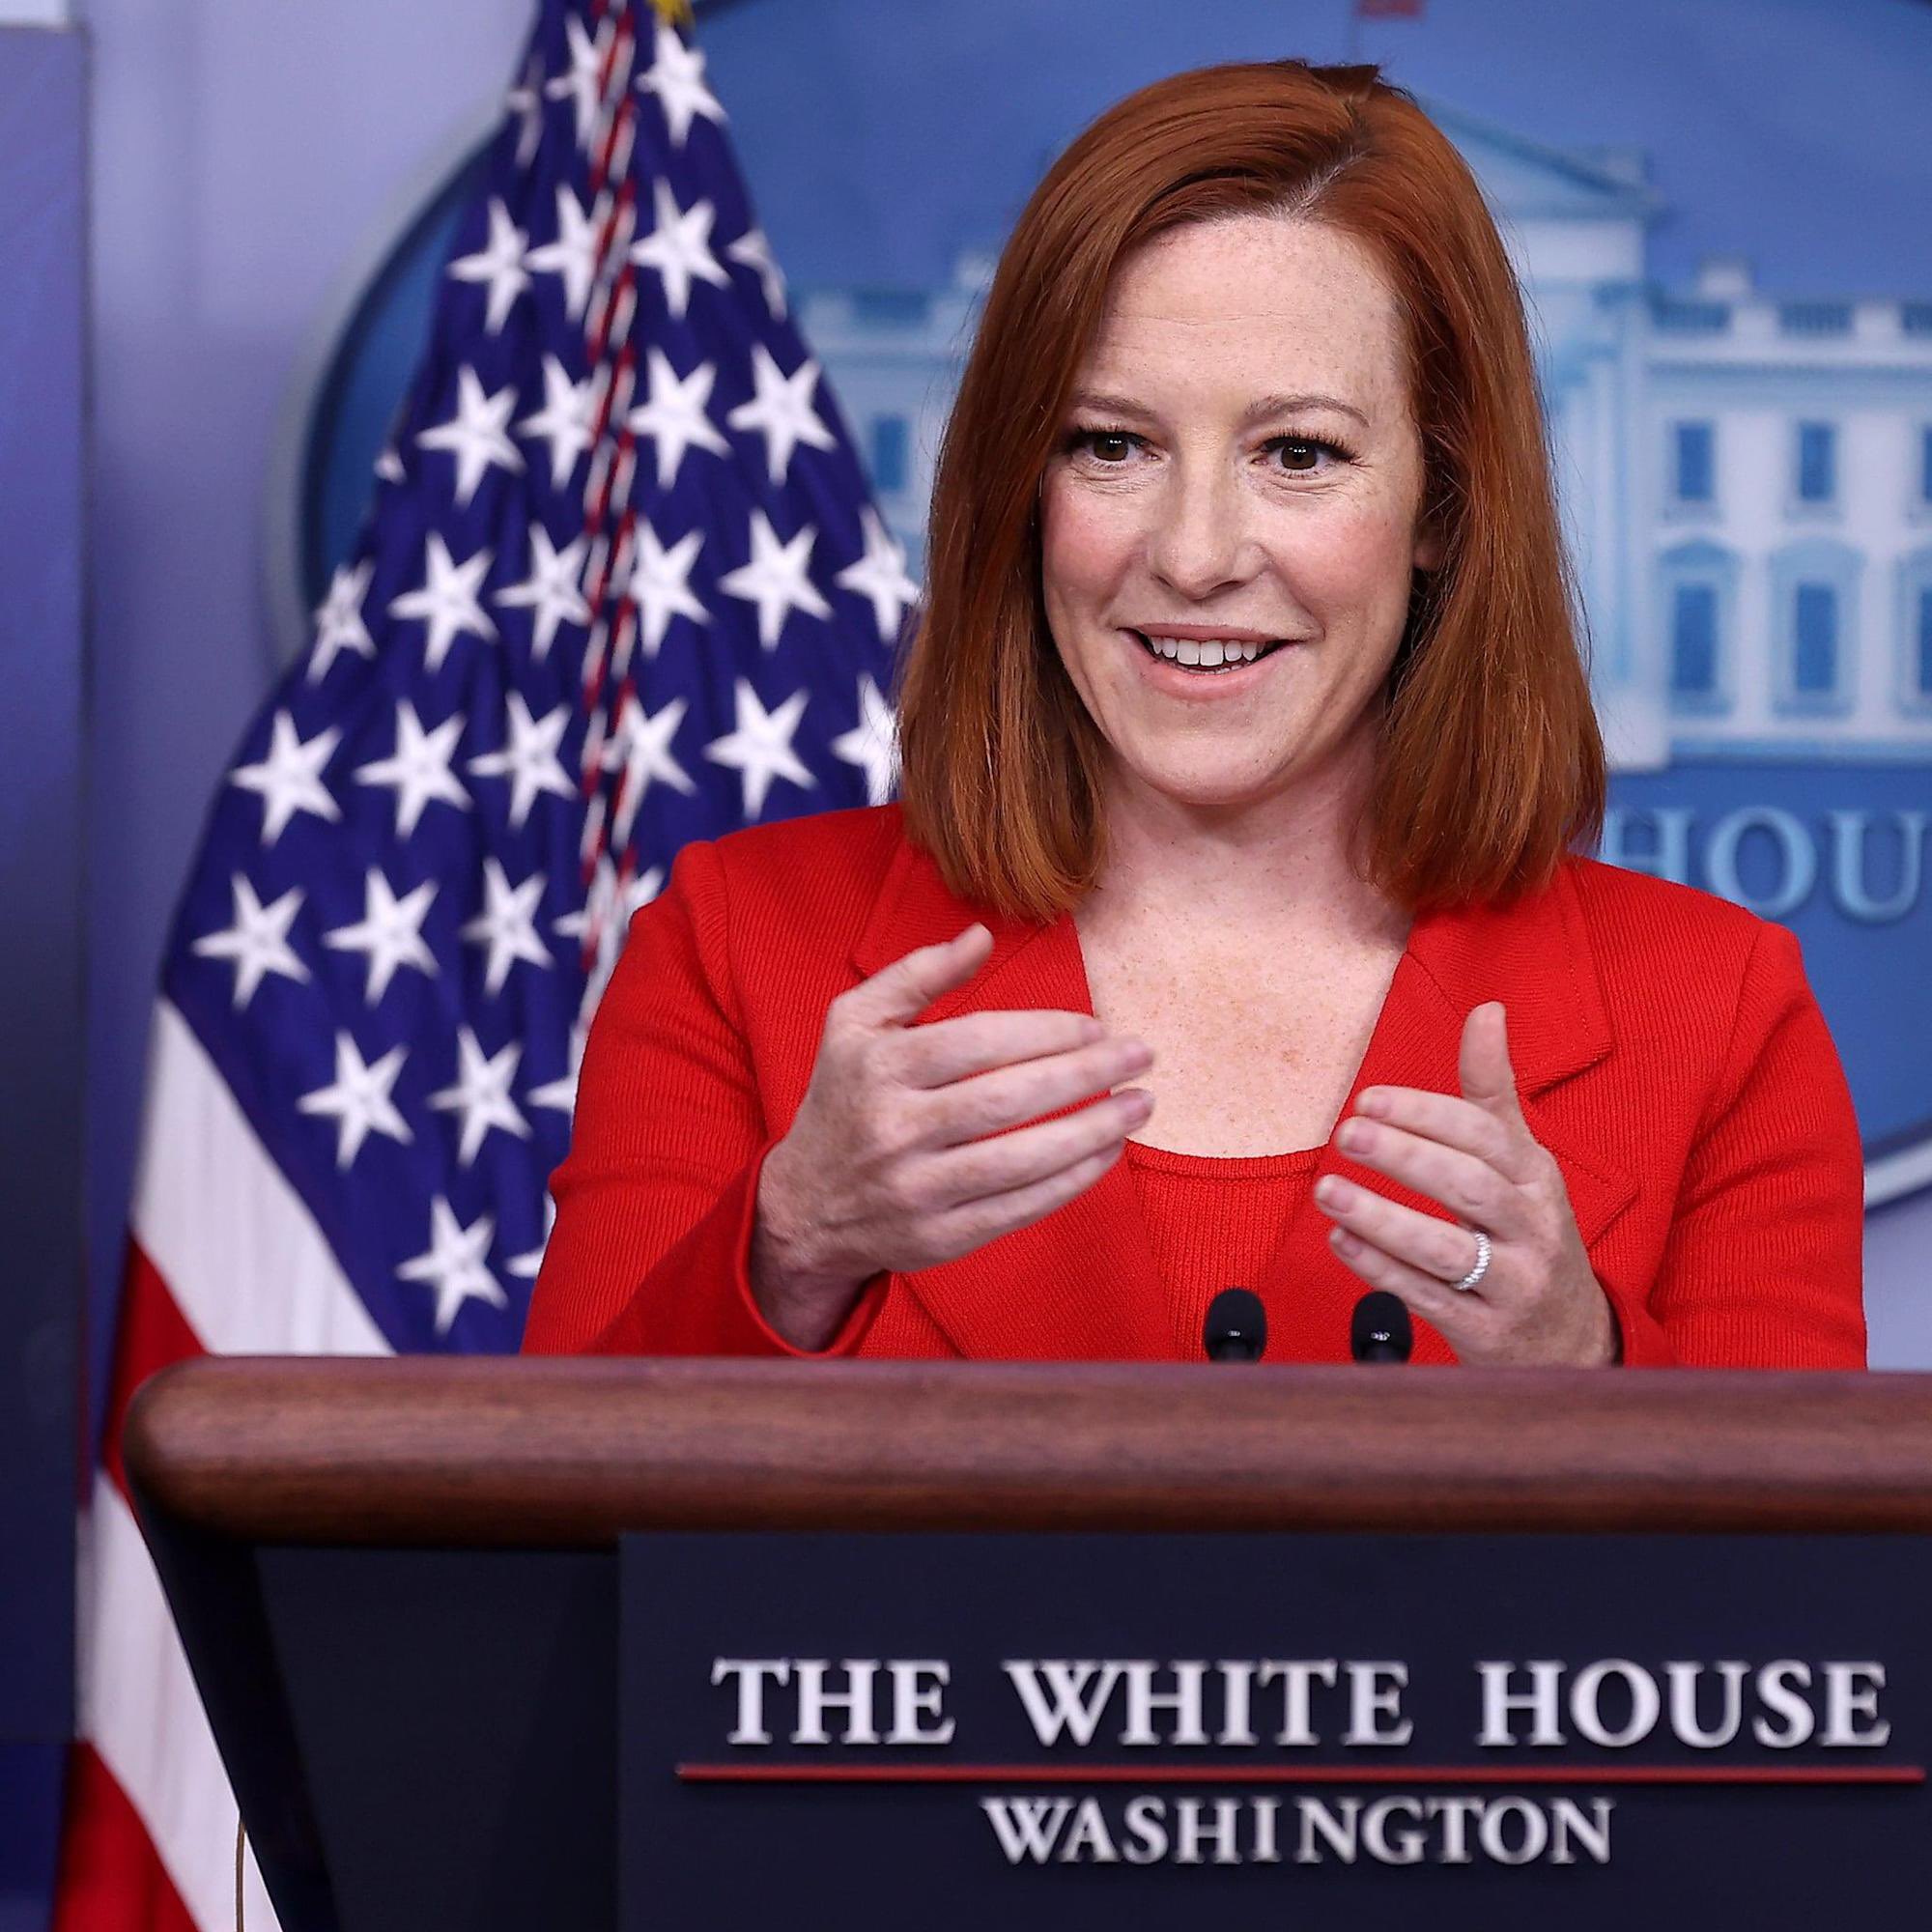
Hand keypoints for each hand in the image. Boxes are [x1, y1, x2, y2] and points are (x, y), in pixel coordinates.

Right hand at [752, 923, 1154, 1348]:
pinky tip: (1106, 1151)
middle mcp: (895, 1128)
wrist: (807, 1204)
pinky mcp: (938, 1238)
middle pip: (1008, 1099)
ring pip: (1021, 1158)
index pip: (980, 1041)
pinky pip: (1018, 1208)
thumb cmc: (845, 1097)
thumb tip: (980, 937)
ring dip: (1093, 1130)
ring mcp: (917, 1188)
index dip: (1047, 1031)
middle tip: (1140, 1055)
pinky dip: (1072, 1180)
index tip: (1095, 1026)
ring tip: (1140, 1104)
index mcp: (880, 1066)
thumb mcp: (854, 1023)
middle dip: (1086, 1074)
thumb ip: (916, 974)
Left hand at [1314, 1001, 1616, 1366]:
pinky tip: (1341, 1242)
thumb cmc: (1530, 1233)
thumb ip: (1493, 1093)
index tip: (1370, 1098)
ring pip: (1446, 1248)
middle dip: (1406, 1157)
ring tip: (1328, 1191)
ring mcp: (1514, 1283)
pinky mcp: (1486, 1331)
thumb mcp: (1522, 1164)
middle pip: (1469, 1186)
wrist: (1570, 1338)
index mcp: (1537, 1177)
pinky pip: (1428, 1298)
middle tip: (1348, 1134)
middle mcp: (1533, 1228)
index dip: (1428, 1114)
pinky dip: (1380, 1270)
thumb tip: (1486, 1009)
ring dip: (1382, 1218)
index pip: (1486, 1135)